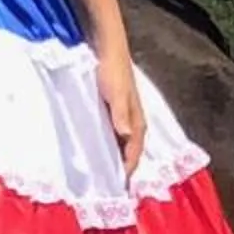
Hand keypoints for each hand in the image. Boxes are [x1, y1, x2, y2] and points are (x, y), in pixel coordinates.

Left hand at [97, 38, 147, 179]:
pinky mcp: (114, 108)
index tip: (119, 187)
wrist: (106, 45)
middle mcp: (133, 120)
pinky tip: (96, 147)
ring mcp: (124, 114)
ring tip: (103, 172)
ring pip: (122, 142)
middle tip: (110, 186)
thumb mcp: (116, 93)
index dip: (128, 169)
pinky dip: (108, 143)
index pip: (135, 152)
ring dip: (115, 156)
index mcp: (137, 120)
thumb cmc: (112, 69)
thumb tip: (126, 136)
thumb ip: (120, 114)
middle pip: (130, 150)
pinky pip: (113, 132)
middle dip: (123, 167)